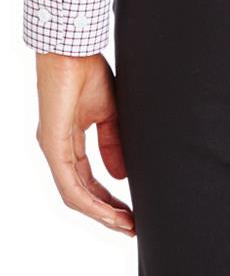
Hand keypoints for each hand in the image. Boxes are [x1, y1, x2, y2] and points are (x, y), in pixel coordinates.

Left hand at [34, 50, 134, 235]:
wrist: (74, 49)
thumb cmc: (87, 70)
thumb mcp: (108, 112)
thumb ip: (113, 144)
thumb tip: (121, 176)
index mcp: (69, 139)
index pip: (88, 179)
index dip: (109, 198)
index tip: (130, 210)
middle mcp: (58, 150)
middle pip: (82, 193)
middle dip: (107, 212)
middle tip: (130, 226)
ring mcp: (54, 150)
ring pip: (75, 195)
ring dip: (101, 213)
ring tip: (125, 223)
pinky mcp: (53, 147)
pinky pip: (70, 185)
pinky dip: (91, 201)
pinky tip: (108, 211)